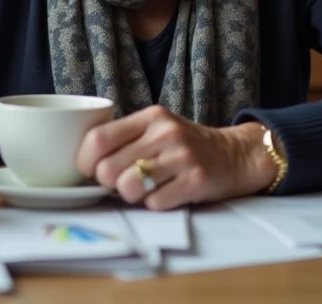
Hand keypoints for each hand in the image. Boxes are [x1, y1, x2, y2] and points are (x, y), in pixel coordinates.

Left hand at [75, 105, 276, 209]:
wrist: (236, 154)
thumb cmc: (186, 146)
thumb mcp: (158, 128)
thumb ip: (126, 137)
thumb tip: (85, 163)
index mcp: (150, 117)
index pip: (97, 139)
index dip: (85, 161)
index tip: (92, 170)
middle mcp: (165, 132)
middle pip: (108, 170)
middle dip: (109, 184)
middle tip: (123, 182)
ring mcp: (182, 156)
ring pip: (129, 188)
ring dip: (132, 196)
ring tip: (146, 189)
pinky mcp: (196, 180)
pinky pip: (155, 203)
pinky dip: (155, 204)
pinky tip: (167, 194)